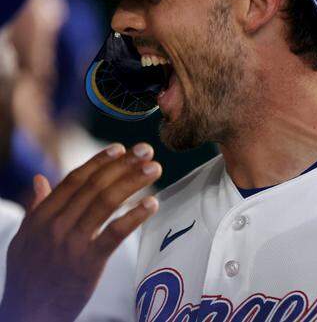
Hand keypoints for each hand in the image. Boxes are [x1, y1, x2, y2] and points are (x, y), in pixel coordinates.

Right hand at [0, 143, 160, 321]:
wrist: (28, 315)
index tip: (120, 148)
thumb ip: (36, 208)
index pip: (75, 179)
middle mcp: (56, 225)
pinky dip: (135, 216)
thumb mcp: (24, 239)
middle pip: (95, 186)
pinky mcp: (88, 263)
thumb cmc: (29, 276)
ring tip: (154, 169)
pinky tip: (152, 204)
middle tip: (147, 151)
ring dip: (133, 181)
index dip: (99, 162)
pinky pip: (114, 233)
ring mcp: (71, 243)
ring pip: (106, 203)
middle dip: (123, 165)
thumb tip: (40, 180)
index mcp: (42, 216)